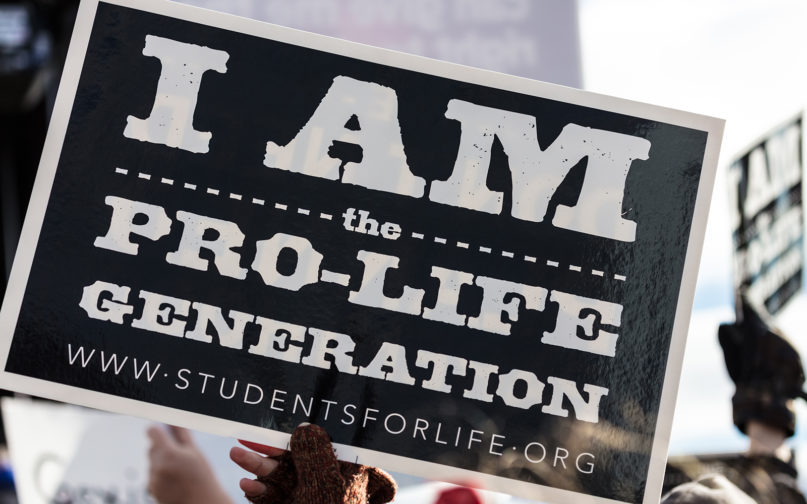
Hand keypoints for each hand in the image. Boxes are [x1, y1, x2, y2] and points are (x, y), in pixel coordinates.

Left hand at [147, 425, 232, 503]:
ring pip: (152, 461)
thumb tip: (173, 421)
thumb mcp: (196, 452)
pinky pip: (153, 474)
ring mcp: (152, 480)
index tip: (165, 431)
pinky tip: (176, 480)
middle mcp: (156, 467)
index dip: (158, 429)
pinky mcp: (151, 490)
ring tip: (181, 470)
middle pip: (152, 447)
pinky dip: (162, 474)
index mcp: (168, 454)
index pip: (152, 431)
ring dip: (162, 461)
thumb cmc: (203, 480)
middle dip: (163, 447)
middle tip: (181, 454)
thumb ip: (182, 434)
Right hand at [230, 424, 395, 503]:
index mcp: (350, 474)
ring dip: (258, 466)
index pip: (328, 441)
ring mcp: (311, 500)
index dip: (303, 429)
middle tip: (246, 436)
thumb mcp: (326, 488)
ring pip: (282, 477)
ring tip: (236, 454)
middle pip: (298, 457)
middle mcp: (331, 484)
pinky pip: (274, 498)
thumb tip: (305, 428)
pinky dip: (259, 492)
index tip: (279, 419)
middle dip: (271, 447)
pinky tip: (246, 485)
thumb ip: (315, 456)